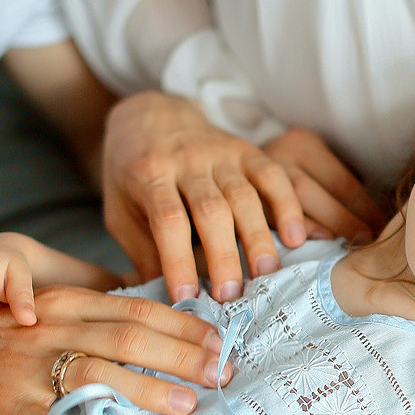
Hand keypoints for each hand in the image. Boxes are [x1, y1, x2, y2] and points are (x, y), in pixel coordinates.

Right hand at [0, 287, 229, 414]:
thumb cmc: (11, 334)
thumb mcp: (56, 308)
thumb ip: (105, 313)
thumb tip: (168, 318)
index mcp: (70, 303)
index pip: (138, 310)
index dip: (183, 326)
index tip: (221, 343)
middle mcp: (56, 330)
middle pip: (128, 339)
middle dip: (181, 356)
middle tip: (221, 375)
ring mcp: (33, 369)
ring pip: (97, 376)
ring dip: (146, 391)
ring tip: (187, 405)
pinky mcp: (14, 407)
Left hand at [102, 91, 385, 302]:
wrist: (150, 115)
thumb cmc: (132, 172)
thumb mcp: (119, 209)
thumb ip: (141, 251)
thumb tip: (164, 299)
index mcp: (149, 174)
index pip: (167, 220)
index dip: (178, 261)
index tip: (186, 298)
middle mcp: (187, 160)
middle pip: (211, 209)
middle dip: (223, 255)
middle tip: (231, 295)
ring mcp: (220, 154)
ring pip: (244, 196)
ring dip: (257, 237)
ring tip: (266, 274)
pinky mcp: (246, 150)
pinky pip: (272, 175)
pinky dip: (287, 205)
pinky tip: (296, 237)